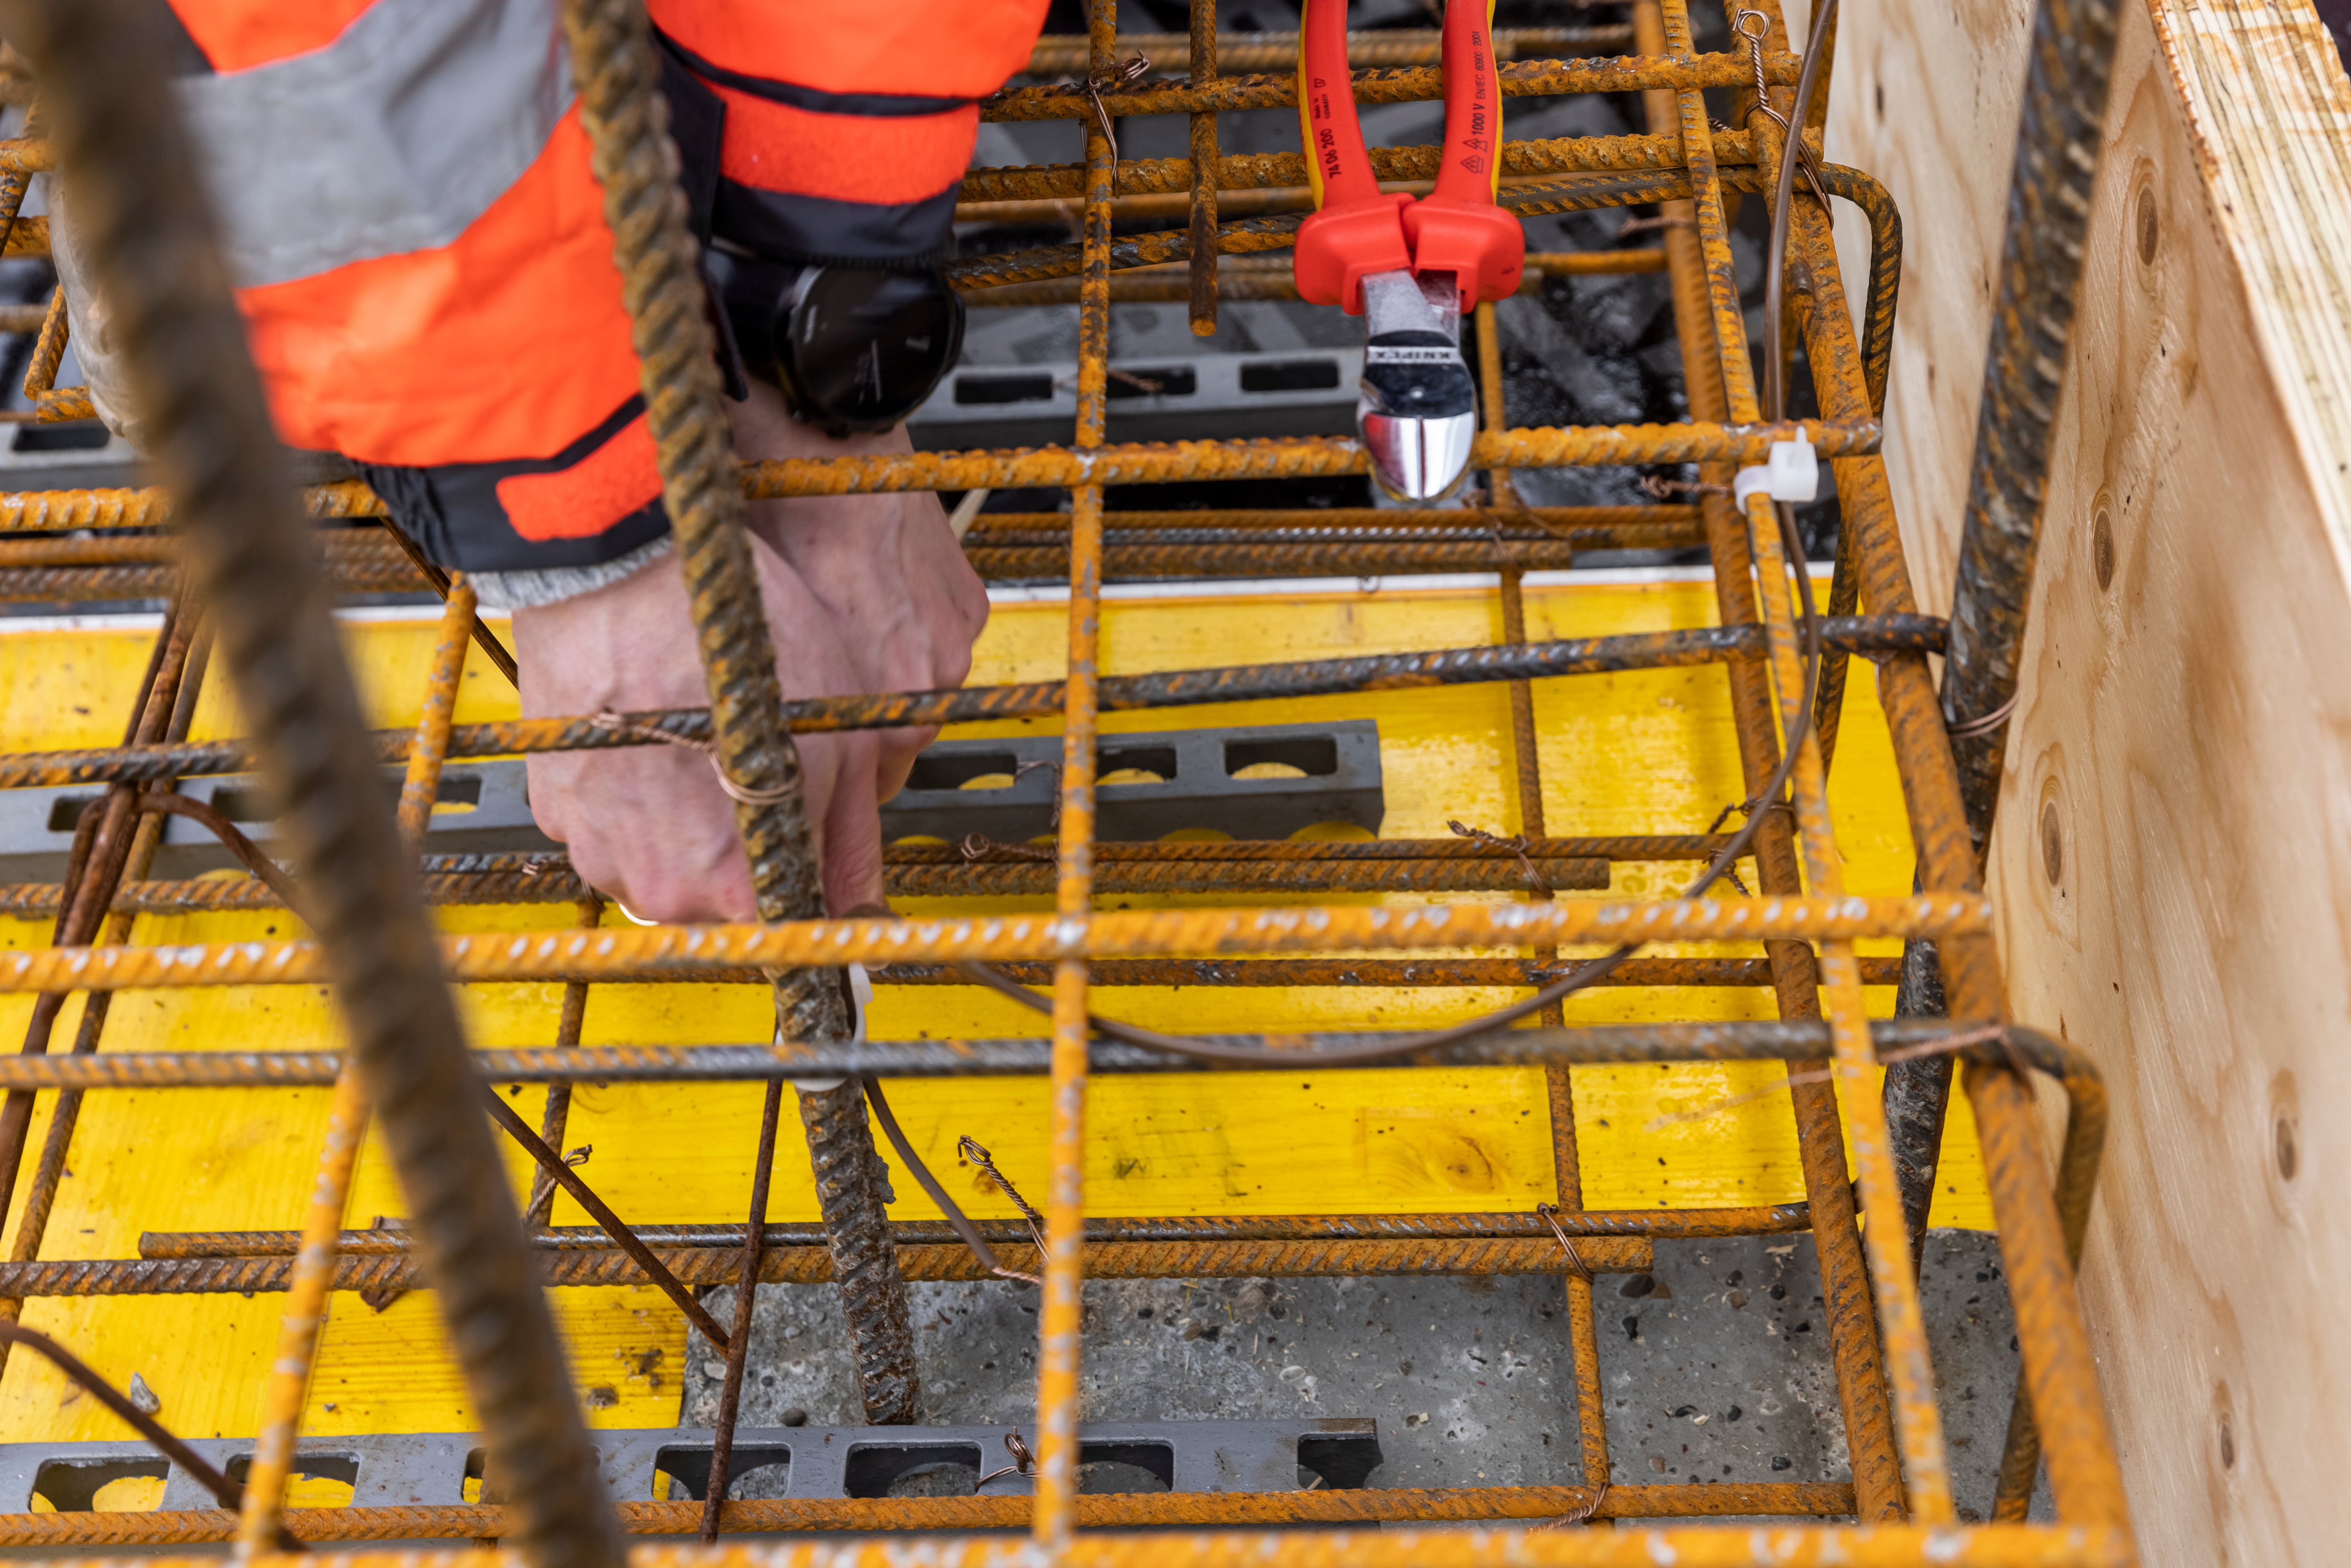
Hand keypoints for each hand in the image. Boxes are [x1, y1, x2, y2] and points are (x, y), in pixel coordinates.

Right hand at [513, 394, 986, 921]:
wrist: (619, 570)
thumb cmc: (729, 641)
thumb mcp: (829, 739)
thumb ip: (845, 837)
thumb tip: (861, 903)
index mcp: (734, 887)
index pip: (784, 928)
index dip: (804, 888)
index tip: (811, 854)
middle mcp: (656, 890)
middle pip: (720, 899)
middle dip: (746, 848)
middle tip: (756, 768)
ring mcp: (595, 850)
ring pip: (661, 861)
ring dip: (688, 821)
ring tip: (703, 742)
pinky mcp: (553, 808)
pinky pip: (611, 823)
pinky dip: (636, 793)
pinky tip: (654, 736)